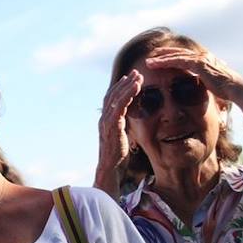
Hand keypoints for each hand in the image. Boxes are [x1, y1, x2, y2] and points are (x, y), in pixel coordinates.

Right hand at [95, 71, 141, 192]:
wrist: (110, 170)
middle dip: (124, 83)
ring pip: (115, 98)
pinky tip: (136, 87)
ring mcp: (106, 123)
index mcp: (106, 121)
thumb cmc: (118, 157)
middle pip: (112, 95)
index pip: (112, 100)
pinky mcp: (111, 127)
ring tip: (138, 76)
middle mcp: (104, 119)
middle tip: (136, 72)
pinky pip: (119, 107)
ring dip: (127, 86)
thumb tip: (132, 121)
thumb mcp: (123, 138)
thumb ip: (125, 127)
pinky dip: (127, 95)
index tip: (131, 78)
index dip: (120, 88)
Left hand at [143, 48, 242, 102]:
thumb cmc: (228, 90)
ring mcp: (200, 59)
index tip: (161, 57)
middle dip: (164, 53)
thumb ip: (206, 81)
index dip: (173, 55)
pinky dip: (166, 61)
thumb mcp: (213, 84)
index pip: (186, 56)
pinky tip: (157, 63)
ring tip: (149, 61)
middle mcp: (202, 56)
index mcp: (205, 60)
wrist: (236, 89)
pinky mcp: (198, 64)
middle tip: (151, 55)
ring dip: (161, 58)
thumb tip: (205, 85)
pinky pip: (178, 61)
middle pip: (178, 52)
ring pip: (176, 55)